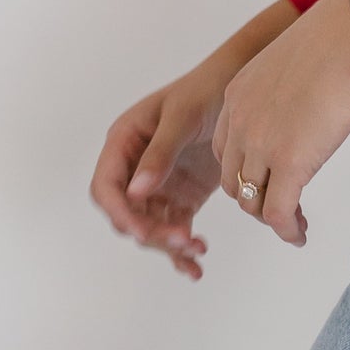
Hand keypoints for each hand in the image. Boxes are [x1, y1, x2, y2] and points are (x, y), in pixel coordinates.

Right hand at [90, 0, 297, 278]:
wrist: (243, 83)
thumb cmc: (207, 89)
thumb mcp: (182, 116)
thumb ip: (160, 153)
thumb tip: (135, 192)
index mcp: (124, 142)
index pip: (106, 187)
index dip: (120, 213)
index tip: (144, 232)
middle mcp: (135, 166)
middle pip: (128, 215)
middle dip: (150, 233)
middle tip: (182, 240)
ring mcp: (158, 184)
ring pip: (150, 228)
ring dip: (168, 245)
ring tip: (197, 249)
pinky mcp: (181, 196)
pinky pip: (173, 230)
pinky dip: (182, 249)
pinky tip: (196, 266)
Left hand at [211, 0, 349, 247]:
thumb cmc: (336, 40)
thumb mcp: (291, 65)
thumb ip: (284, 94)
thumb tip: (304, 109)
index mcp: (237, 95)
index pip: (225, 149)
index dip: (245, 170)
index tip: (269, 179)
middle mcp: (239, 121)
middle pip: (232, 179)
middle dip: (254, 198)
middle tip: (282, 205)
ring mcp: (260, 144)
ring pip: (251, 201)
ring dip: (271, 217)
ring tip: (292, 224)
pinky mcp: (288, 163)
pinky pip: (278, 213)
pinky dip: (286, 230)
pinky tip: (299, 234)